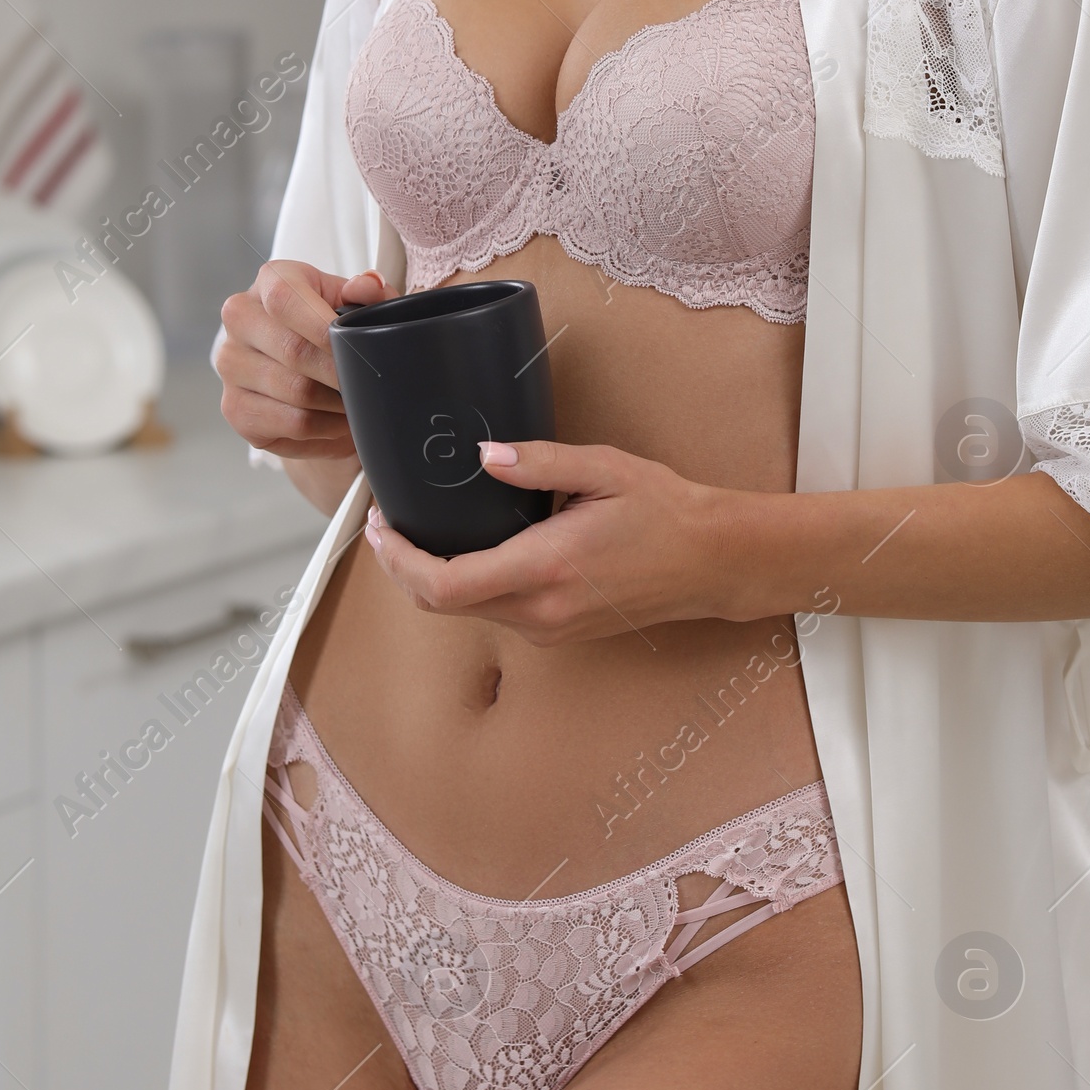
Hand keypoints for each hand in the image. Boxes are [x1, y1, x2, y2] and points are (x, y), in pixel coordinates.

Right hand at [216, 259, 396, 459]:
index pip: (284, 299)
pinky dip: (327, 426)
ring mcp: (230, 364)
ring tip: (359, 400)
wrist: (314, 375)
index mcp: (270, 281)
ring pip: (295, 391)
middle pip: (292, 350)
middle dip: (339, 372)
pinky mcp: (235, 408)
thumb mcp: (358, 304)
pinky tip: (340, 420)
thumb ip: (369, 292)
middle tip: (368, 381)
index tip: (356, 348)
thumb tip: (366, 286)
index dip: (322, 326)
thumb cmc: (334, 332)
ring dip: (338, 402)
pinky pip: (292, 423)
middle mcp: (241, 318)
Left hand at [363, 440, 747, 644]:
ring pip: (467, 612)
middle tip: (385, 526)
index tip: (379, 527)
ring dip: (434, 579)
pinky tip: (469, 552)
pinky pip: (496, 613)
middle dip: (403, 568)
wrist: (710, 562)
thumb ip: (540, 462)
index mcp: (544, 569)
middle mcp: (540, 612)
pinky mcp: (558, 633)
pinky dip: (468, 587)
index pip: (444, 586)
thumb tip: (483, 456)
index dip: (398, 562)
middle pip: (442, 606)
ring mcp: (549, 630)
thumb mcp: (605, 469)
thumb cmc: (664, 512)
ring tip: (420, 534)